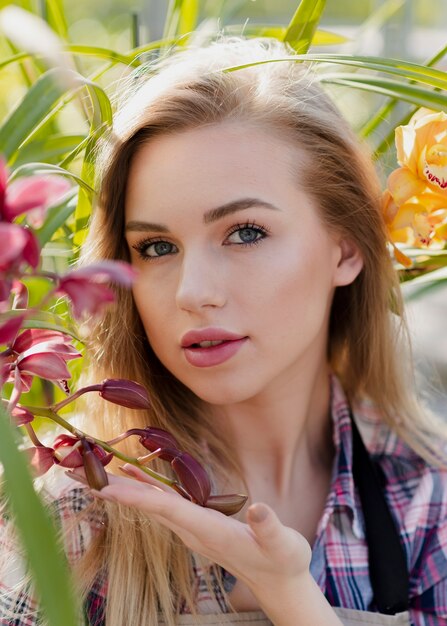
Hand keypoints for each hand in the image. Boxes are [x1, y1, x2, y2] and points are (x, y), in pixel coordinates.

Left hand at [78, 464, 311, 599]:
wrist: (278, 581)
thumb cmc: (282, 561)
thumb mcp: (283, 545)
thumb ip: (269, 528)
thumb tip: (259, 509)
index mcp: (206, 530)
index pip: (163, 510)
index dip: (133, 496)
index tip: (101, 486)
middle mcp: (190, 528)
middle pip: (143, 505)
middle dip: (108, 488)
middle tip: (72, 471)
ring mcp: (190, 526)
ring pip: (147, 503)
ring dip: (118, 486)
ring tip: (92, 469)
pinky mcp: (195, 522)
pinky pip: (160, 501)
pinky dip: (142, 487)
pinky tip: (130, 474)